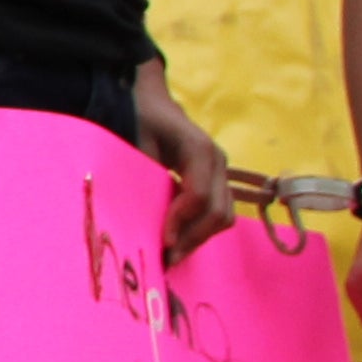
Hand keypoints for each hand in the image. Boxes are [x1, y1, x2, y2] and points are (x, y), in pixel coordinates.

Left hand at [136, 62, 230, 260]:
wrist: (153, 102)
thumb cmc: (141, 119)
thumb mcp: (136, 141)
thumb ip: (144, 174)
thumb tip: (141, 216)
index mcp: (199, 149)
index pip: (198, 195)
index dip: (181, 221)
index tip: (162, 242)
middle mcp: (218, 161)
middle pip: (218, 211)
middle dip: (193, 238)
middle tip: (167, 260)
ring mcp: (221, 172)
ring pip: (224, 216)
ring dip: (200, 238)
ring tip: (172, 255)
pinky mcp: (217, 181)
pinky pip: (219, 212)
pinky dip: (202, 230)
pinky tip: (179, 240)